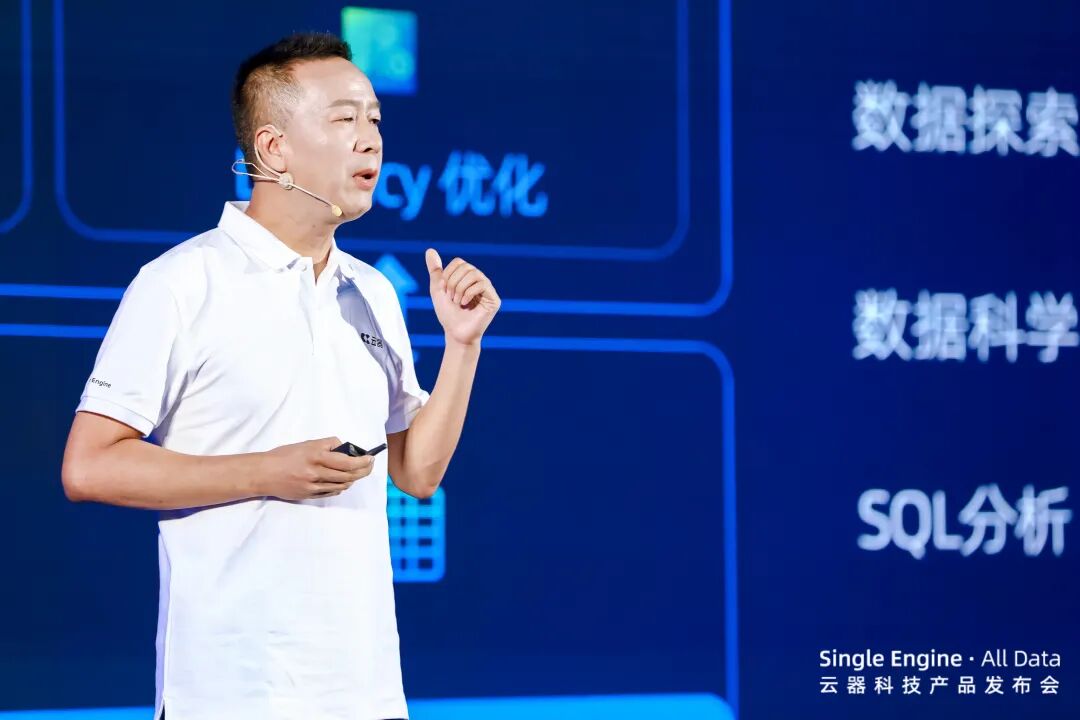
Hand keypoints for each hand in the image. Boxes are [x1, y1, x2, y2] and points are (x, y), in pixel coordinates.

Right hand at [258, 436, 375, 499]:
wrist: (263, 473)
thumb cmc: (283, 456)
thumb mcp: (306, 444)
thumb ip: (327, 445)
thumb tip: (345, 447)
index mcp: (315, 456)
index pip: (347, 462)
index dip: (363, 461)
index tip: (370, 458)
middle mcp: (315, 473)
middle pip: (348, 475)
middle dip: (363, 471)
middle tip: (369, 465)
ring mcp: (313, 486)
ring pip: (342, 485)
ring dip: (353, 478)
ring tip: (356, 472)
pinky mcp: (309, 495)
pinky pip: (332, 492)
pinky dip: (341, 486)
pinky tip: (342, 481)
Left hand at [425, 248, 500, 345]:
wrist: (455, 333)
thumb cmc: (447, 314)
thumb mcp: (438, 289)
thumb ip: (435, 270)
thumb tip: (429, 249)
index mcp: (468, 278)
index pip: (459, 262)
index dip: (448, 274)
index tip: (445, 291)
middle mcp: (480, 281)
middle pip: (466, 266)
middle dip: (453, 282)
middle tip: (451, 298)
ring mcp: (488, 290)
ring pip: (474, 274)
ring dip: (460, 288)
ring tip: (457, 301)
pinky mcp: (494, 299)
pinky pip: (482, 284)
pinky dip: (469, 293)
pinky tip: (465, 304)